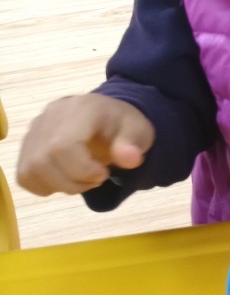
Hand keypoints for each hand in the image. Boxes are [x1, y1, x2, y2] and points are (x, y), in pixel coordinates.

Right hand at [17, 95, 154, 195]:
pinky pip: (24, 175)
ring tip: (82, 179)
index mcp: (82, 109)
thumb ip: (133, 144)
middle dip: (73, 181)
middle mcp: (52, 115)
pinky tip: (66, 178)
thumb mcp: (139, 131)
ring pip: (30, 170)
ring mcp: (36, 129)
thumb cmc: (122, 126)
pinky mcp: (28, 144)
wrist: (107, 117)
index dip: (81, 170)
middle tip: (96, 179)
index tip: (103, 175)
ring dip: (59, 185)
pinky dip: (45, 186)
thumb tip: (130, 159)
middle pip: (43, 161)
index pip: (62, 145)